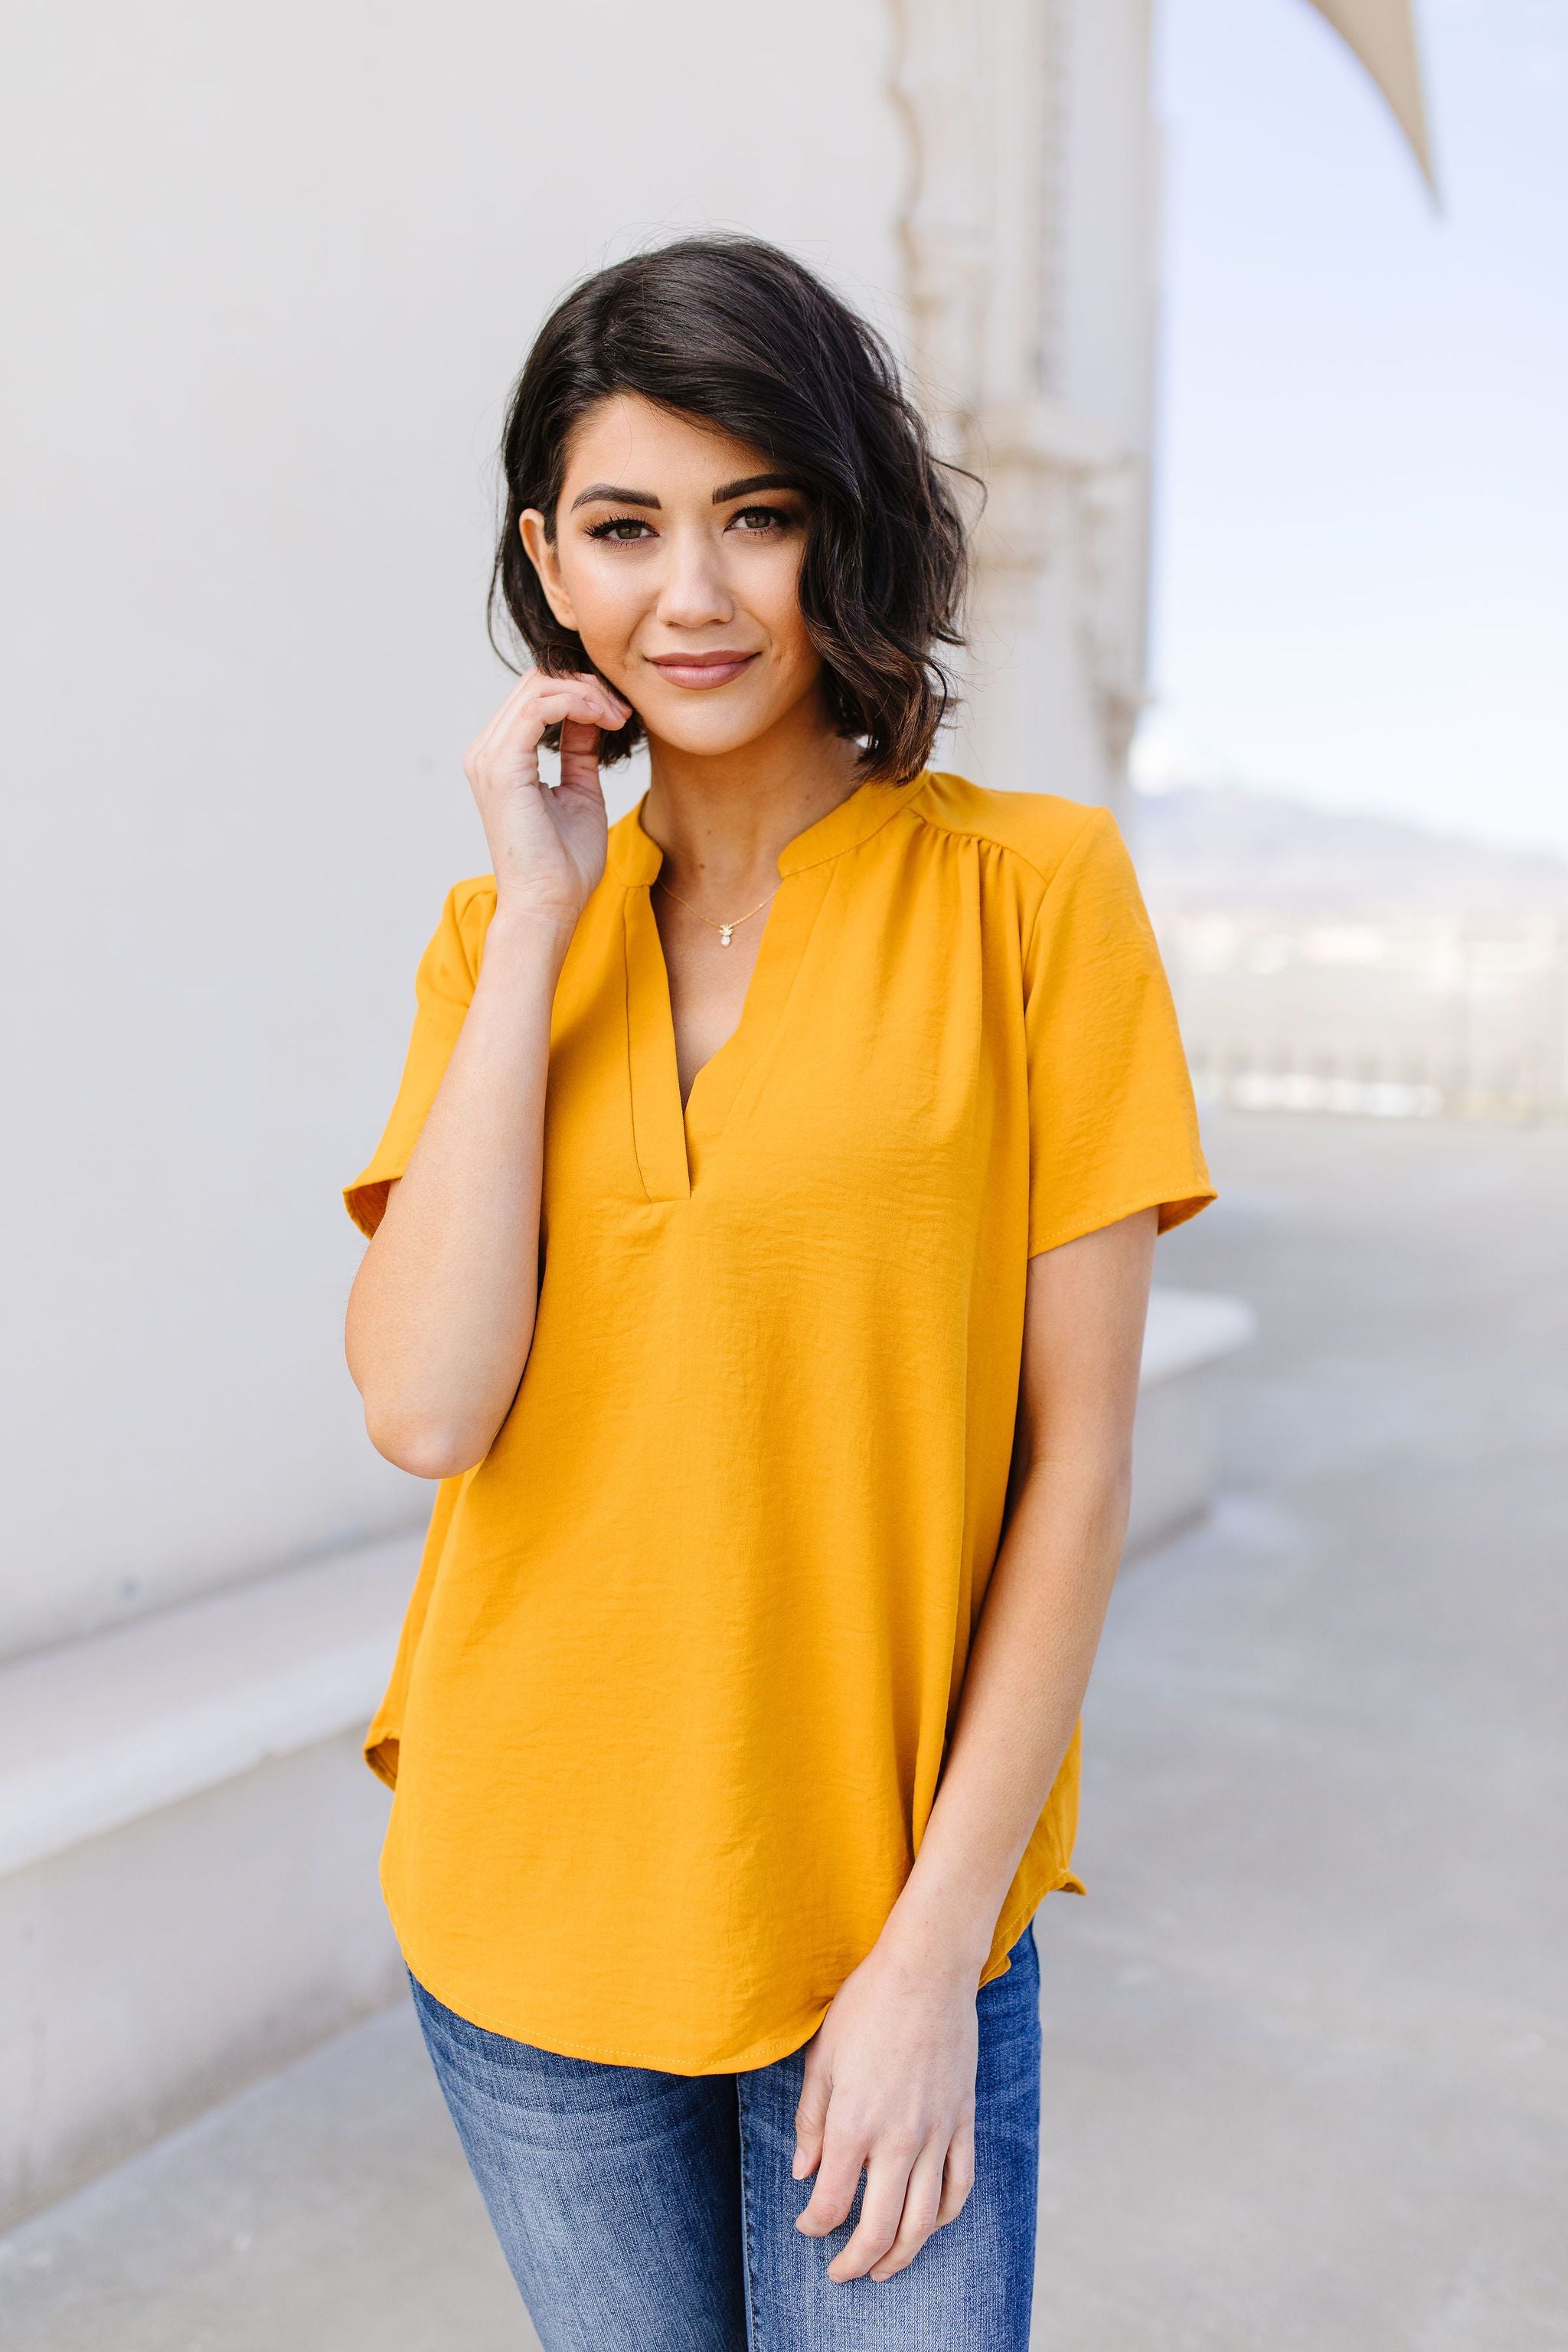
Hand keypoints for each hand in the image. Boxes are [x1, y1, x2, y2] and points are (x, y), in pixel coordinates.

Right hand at [461, 668, 631, 931]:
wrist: (549, 906)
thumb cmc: (564, 864)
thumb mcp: (581, 791)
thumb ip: (579, 751)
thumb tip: (591, 716)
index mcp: (501, 758)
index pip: (535, 695)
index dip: (581, 691)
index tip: (620, 714)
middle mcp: (486, 752)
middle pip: (535, 682)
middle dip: (586, 686)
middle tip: (622, 712)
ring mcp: (489, 758)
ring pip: (537, 687)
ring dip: (587, 694)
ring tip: (618, 718)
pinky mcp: (502, 767)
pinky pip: (539, 707)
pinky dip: (578, 704)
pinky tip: (605, 720)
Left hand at [792, 1937, 979, 2282]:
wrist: (927, 1969)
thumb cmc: (867, 2005)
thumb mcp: (822, 2058)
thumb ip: (811, 2122)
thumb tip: (804, 2173)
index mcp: (854, 2125)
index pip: (832, 2204)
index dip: (814, 2225)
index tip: (806, 2224)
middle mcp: (898, 2140)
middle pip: (880, 2229)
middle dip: (857, 2262)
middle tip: (842, 2273)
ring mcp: (937, 2133)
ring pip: (924, 2221)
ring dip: (902, 2255)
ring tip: (884, 2268)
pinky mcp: (963, 2120)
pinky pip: (959, 2185)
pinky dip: (945, 2216)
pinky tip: (929, 2223)